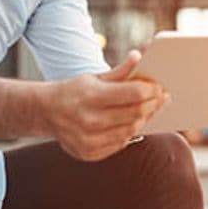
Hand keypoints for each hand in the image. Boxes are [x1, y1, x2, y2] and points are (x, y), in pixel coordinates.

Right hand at [42, 50, 168, 160]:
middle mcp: (89, 120)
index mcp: (91, 96)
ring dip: (144, 119)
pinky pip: (120, 144)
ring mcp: (88, 139)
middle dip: (153, 104)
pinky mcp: (89, 153)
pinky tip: (132, 123)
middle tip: (162, 98)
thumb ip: (120, 71)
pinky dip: (129, 133)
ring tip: (150, 109)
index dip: (151, 90)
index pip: (133, 94)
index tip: (160, 86)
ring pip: (131, 131)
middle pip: (135, 114)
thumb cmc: (74, 91)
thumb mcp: (94, 77)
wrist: (45, 112)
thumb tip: (139, 55)